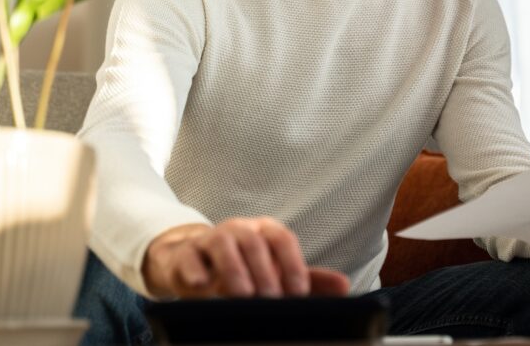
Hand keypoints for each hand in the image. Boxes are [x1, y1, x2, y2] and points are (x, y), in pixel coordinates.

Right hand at [143, 217, 350, 298]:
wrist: (195, 263)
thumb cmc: (244, 270)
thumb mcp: (276, 274)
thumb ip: (308, 281)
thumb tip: (344, 286)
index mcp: (265, 231)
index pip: (283, 239)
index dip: (292, 264)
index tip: (297, 294)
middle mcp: (240, 229)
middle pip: (254, 242)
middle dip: (264, 272)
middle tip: (270, 300)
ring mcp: (210, 238)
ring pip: (222, 243)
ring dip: (233, 269)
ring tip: (242, 295)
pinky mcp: (185, 254)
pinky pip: (188, 257)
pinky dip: (194, 270)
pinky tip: (201, 286)